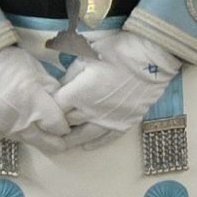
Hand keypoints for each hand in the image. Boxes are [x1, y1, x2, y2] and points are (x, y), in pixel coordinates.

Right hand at [0, 47, 70, 144]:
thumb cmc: (8, 62)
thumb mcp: (37, 71)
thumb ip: (52, 91)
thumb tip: (62, 106)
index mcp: (36, 105)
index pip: (59, 127)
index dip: (65, 126)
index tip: (66, 123)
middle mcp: (21, 123)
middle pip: (45, 142)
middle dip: (55, 140)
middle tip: (61, 140)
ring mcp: (2, 128)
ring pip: (26, 140)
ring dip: (35, 136)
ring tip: (39, 130)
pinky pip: (7, 134)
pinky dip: (14, 130)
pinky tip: (16, 121)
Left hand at [56, 30, 181, 138]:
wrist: (153, 57)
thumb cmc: (119, 50)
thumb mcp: (86, 54)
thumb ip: (71, 73)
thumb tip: (63, 85)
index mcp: (77, 93)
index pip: (54, 109)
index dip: (47, 109)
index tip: (44, 108)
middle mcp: (90, 111)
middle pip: (66, 124)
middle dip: (57, 124)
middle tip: (49, 127)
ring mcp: (108, 119)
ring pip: (84, 136)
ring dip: (72, 140)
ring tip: (62, 143)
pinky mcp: (125, 122)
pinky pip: (107, 138)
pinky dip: (95, 143)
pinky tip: (86, 146)